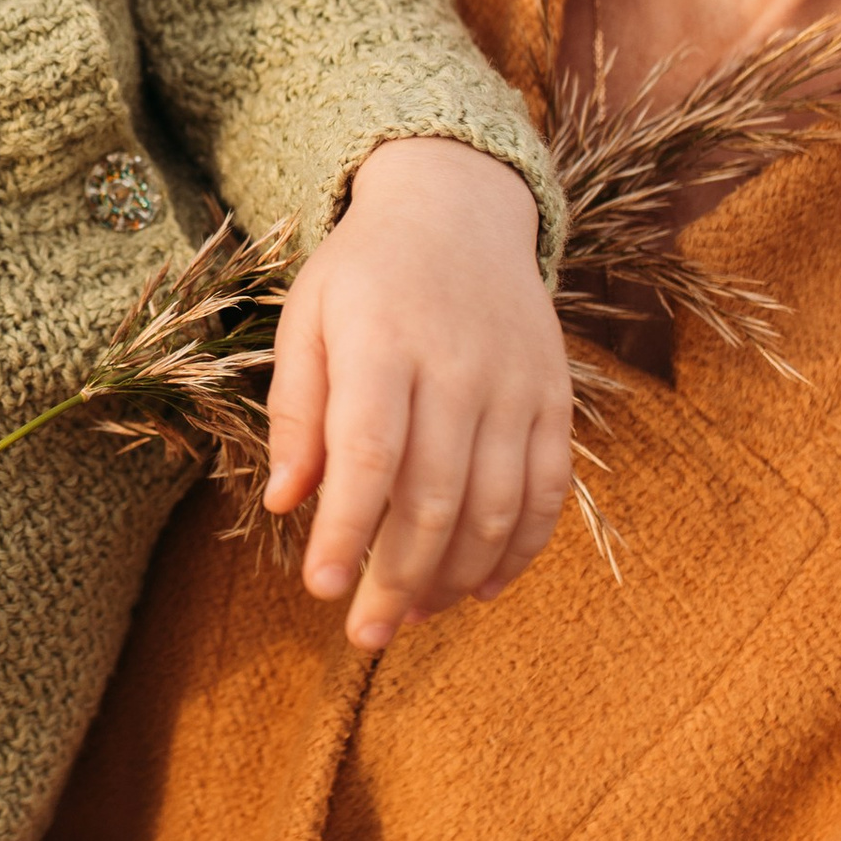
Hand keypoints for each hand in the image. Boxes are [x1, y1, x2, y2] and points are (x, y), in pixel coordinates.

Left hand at [263, 139, 571, 650]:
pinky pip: (549, 489)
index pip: (369, 454)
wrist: (459, 207)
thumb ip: (296, 409)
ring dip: (456, 575)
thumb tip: (285, 502)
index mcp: (383, 341)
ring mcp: (516, 382)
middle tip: (365, 633)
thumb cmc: (364, 274)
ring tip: (412, 614)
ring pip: (497, 504)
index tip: (323, 590)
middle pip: (435, 495)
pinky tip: (481, 588)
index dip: (348, 529)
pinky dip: (520, 549)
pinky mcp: (554, 396)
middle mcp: (457, 364)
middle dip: (398, 577)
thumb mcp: (307, 318)